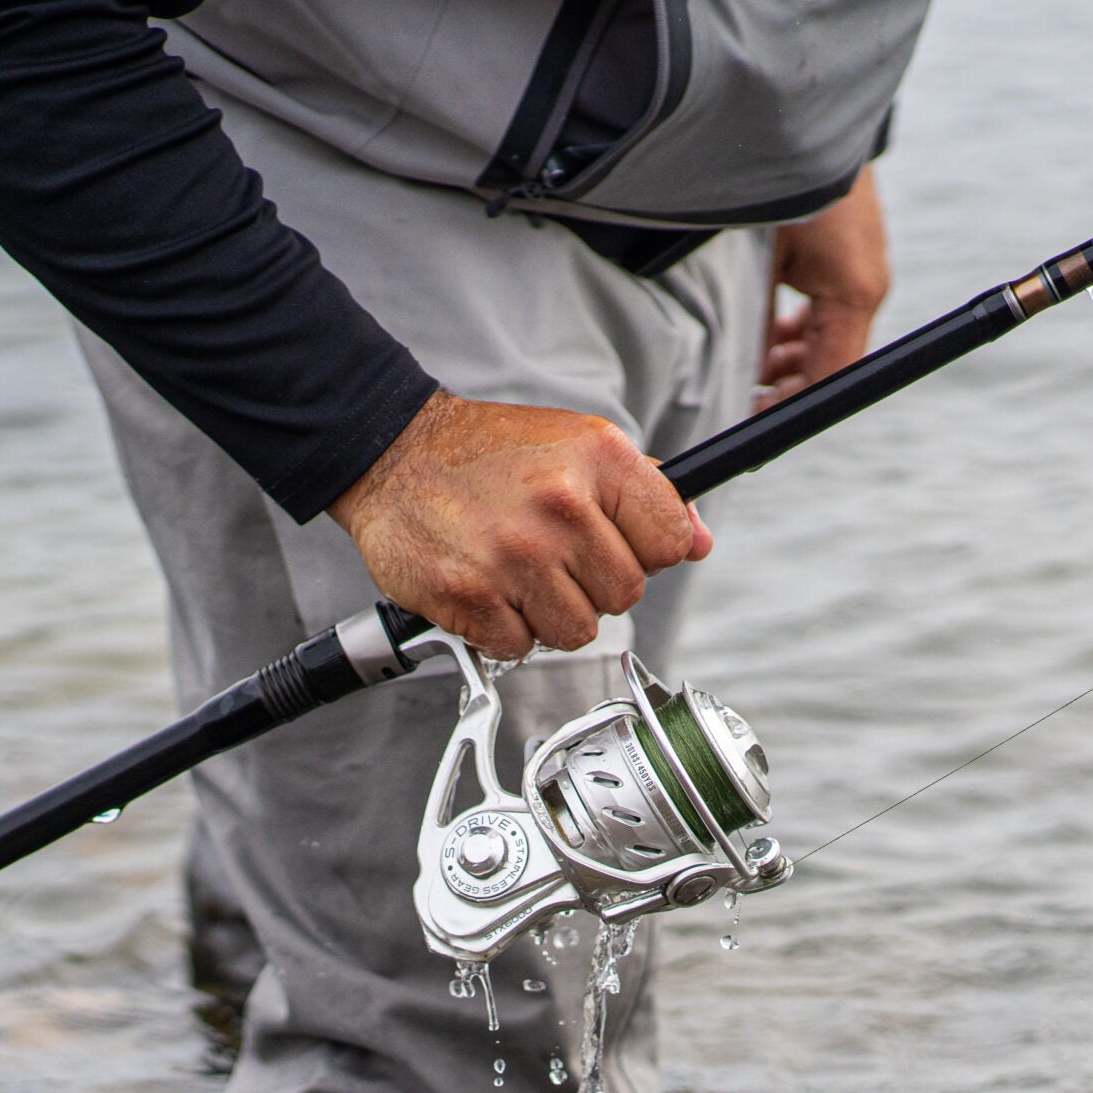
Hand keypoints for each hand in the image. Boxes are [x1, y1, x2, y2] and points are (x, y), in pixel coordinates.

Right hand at [329, 389, 711, 659]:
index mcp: (598, 459)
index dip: (648, 553)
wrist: (394, 452)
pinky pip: (521, 647)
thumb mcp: (578, 446)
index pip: (671, 543)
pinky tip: (487, 587)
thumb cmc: (487, 454)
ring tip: (519, 572)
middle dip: (594, 585)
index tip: (618, 546)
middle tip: (553, 555)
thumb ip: (644, 494)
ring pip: (579, 630)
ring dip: (550, 613)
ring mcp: (514, 555)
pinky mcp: (470, 596)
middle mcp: (560, 506)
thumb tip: (698, 541)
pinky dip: (504, 629)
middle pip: (626, 595)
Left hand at [758, 167, 890, 408]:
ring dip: (790, 355)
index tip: (757, 421)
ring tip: (749, 365)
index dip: (794, 407)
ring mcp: (862, 274)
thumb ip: (760, 322)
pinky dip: (797, 326)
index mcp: (855, 293)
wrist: (805, 123)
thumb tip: (747, 369)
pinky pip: (826, 309)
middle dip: (787, 383)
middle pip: (832, 361)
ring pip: (827, 337)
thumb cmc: (788, 188)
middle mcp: (866, 288)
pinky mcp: (851, 259)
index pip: (832, 376)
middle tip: (742, 398)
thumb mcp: (765, 262)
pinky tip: (766, 330)